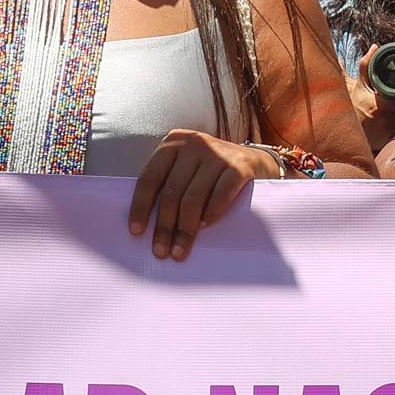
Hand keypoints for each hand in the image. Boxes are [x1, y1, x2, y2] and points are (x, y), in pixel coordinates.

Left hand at [125, 130, 272, 260]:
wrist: (257, 162)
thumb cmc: (212, 173)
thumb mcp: (187, 168)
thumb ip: (168, 184)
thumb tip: (145, 225)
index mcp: (173, 143)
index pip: (150, 178)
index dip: (141, 207)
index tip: (137, 232)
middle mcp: (194, 143)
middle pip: (171, 192)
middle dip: (164, 226)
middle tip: (161, 252)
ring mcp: (218, 152)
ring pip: (193, 198)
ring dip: (185, 229)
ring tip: (180, 250)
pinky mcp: (240, 165)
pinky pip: (220, 195)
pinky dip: (210, 215)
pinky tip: (204, 229)